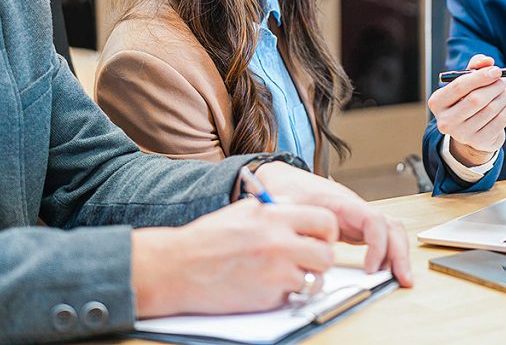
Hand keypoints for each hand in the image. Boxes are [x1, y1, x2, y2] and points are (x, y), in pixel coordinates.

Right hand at [132, 199, 336, 316]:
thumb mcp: (244, 210)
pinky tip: (271, 286)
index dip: (327, 232)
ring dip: (308, 279)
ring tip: (290, 275)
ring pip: (317, 279)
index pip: (325, 220)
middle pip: (327, 253)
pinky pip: (294, 296)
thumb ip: (275, 207)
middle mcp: (279, 241)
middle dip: (321, 258)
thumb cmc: (208, 239)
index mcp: (275, 216)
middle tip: (309, 260)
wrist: (178, 268)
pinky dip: (287, 294)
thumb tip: (299, 207)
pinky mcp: (268, 297)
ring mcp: (276, 271)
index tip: (319, 237)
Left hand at [256, 162, 412, 287]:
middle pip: (391, 227)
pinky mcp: (355, 227)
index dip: (378, 245)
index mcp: (343, 203)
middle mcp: (356, 209)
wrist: (286, 180)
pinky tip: (384, 271)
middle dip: (400, 253)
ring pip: (390, 232)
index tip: (370, 268)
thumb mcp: (289, 207)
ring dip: (398, 254)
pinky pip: (381, 239)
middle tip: (402, 279)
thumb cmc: (289, 189)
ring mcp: (358, 218)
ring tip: (399, 278)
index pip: (373, 220)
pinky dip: (388, 254)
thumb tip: (305, 247)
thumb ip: (298, 227)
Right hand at [428, 54, 505, 166]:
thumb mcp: (466, 82)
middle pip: (476, 99)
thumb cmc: (466, 99)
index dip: (481, 76)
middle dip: (495, 86)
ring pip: (491, 109)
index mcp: (437, 102)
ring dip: (503, 96)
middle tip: (504, 80)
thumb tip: (487, 61)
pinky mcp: (480, 142)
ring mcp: (462, 135)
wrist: (469, 131)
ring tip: (505, 91)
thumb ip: (475, 67)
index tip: (497, 70)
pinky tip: (504, 106)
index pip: (459, 86)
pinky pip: (501, 120)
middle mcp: (446, 121)